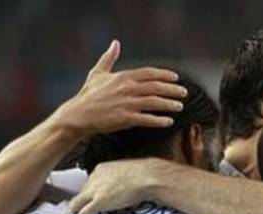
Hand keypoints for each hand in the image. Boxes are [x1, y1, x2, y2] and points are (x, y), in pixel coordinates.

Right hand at [56, 40, 186, 138]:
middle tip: (184, 93)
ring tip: (180, 106)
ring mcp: (126, 104)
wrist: (78, 115)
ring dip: (169, 104)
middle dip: (172, 89)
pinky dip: (159, 120)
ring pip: (154, 102)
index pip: (149, 73)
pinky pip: (146, 119)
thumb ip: (108, 58)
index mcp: (122, 77)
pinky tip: (169, 122)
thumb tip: (115, 43)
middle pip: (156, 87)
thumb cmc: (88, 95)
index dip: (164, 75)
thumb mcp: (97, 73)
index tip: (176, 78)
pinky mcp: (124, 118)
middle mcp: (126, 88)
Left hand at [70, 159, 157, 213]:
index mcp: (102, 169)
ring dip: (76, 211)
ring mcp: (96, 190)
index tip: (93, 199)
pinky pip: (84, 213)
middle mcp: (95, 178)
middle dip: (83, 202)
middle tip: (83, 210)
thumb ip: (121, 180)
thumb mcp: (128, 173)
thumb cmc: (144, 174)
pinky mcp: (99, 201)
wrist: (146, 176)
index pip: (90, 182)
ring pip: (78, 202)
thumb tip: (125, 188)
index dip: (91, 193)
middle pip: (83, 192)